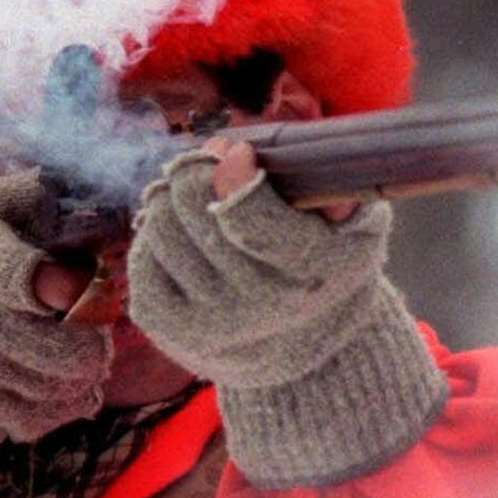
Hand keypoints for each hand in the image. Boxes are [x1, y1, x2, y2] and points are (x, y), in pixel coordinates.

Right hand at [0, 171, 111, 477]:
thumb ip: (38, 193)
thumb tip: (92, 182)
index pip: (12, 275)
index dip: (49, 284)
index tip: (69, 286)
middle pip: (76, 353)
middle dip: (96, 338)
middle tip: (82, 321)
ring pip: (67, 393)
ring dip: (78, 374)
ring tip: (59, 345)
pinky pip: (41, 423)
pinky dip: (54, 405)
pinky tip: (38, 376)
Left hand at [124, 144, 446, 488]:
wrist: (304, 347)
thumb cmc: (326, 266)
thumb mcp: (356, 227)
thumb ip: (334, 189)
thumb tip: (264, 165)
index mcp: (309, 270)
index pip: (248, 218)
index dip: (231, 171)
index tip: (235, 150)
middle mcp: (257, 304)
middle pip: (192, 207)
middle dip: (195, 170)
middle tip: (208, 160)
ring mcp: (209, 322)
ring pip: (160, 227)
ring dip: (170, 199)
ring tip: (192, 196)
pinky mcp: (169, 329)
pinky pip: (141, 259)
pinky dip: (154, 237)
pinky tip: (181, 236)